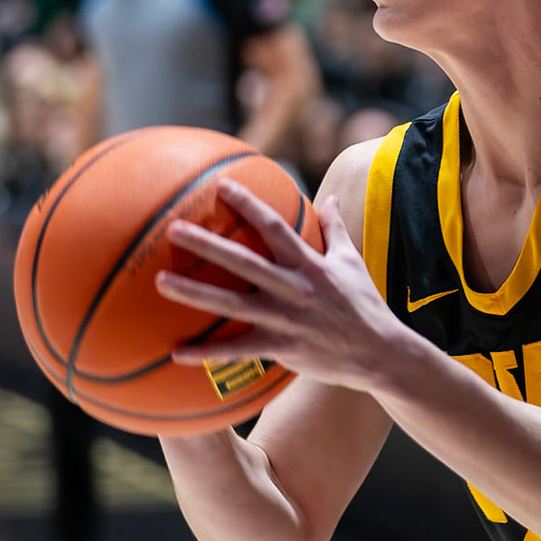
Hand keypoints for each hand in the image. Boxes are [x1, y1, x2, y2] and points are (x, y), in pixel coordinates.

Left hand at [155, 179, 419, 394]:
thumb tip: (329, 198)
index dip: (247, 204)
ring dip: (194, 293)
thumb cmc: (364, 304)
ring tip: (160, 282)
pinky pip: (237, 352)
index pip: (274, 226)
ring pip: (232, 305)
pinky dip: (205, 353)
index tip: (220, 186)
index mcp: (309, 263)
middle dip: (208, 244)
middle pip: (243, 262)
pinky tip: (175, 352)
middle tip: (173, 229)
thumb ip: (335, 229)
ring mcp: (285, 320)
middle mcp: (294, 288)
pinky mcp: (281, 348)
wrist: (380, 353)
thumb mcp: (353, 261)